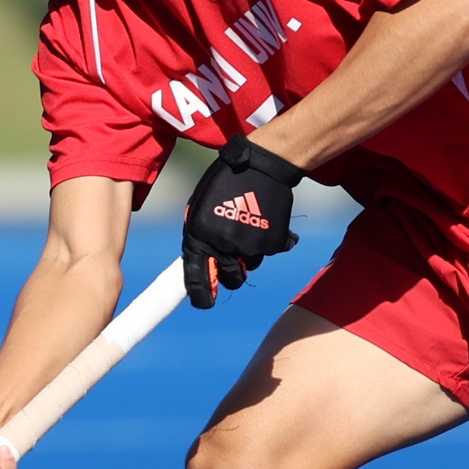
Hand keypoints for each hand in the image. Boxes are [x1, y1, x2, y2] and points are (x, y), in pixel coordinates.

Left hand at [182, 138, 302, 307]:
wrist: (262, 164)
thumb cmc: (226, 181)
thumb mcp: (202, 206)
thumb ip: (200, 235)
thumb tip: (202, 261)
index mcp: (199, 236)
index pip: (196, 278)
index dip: (201, 297)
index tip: (204, 304)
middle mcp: (223, 244)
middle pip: (231, 279)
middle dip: (232, 274)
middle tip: (235, 259)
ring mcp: (249, 245)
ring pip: (250, 263)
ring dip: (249, 252)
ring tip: (249, 222)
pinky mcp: (272, 242)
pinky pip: (268, 251)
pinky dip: (268, 240)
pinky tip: (265, 218)